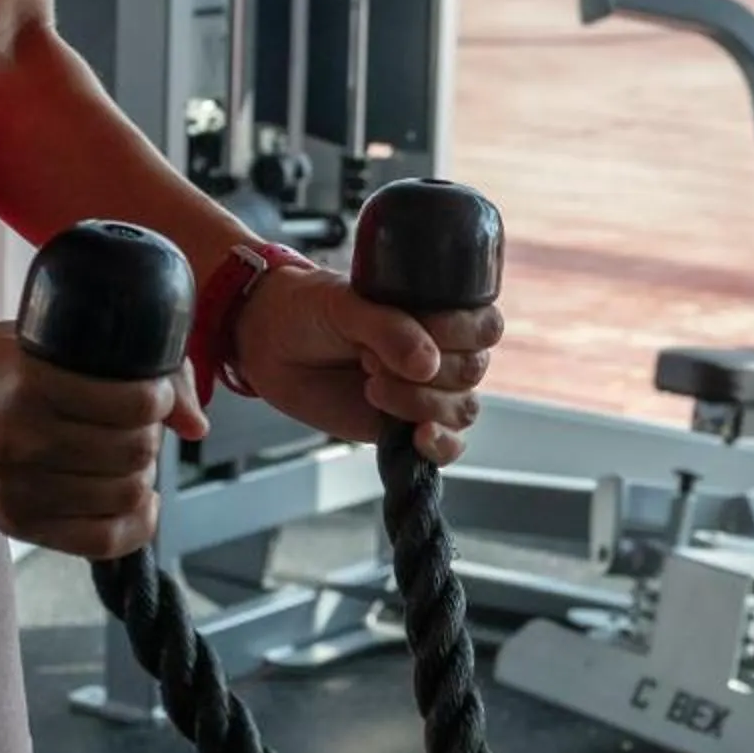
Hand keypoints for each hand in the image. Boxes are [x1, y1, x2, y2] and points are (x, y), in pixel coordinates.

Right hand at [0, 318, 208, 558]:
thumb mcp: (50, 340)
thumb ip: (129, 369)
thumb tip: (196, 424)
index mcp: (27, 384)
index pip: (131, 406)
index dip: (159, 399)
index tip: (152, 392)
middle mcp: (19, 439)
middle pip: (133, 454)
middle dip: (149, 436)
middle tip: (138, 424)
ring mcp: (15, 488)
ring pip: (123, 496)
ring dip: (142, 474)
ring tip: (128, 454)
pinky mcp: (15, 521)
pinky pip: (101, 541)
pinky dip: (136, 523)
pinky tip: (140, 500)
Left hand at [231, 266, 503, 465]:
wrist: (269, 346)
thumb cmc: (308, 311)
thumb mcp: (345, 306)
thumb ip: (386, 328)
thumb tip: (428, 364)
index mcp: (437, 310)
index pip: (484, 326)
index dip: (460, 333)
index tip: (422, 330)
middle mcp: (441, 351)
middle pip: (473, 371)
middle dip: (428, 371)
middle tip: (370, 359)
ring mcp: (426, 391)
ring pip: (462, 409)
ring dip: (422, 403)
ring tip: (372, 386)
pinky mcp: (407, 427)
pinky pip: (449, 446)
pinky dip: (441, 446)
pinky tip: (416, 436)